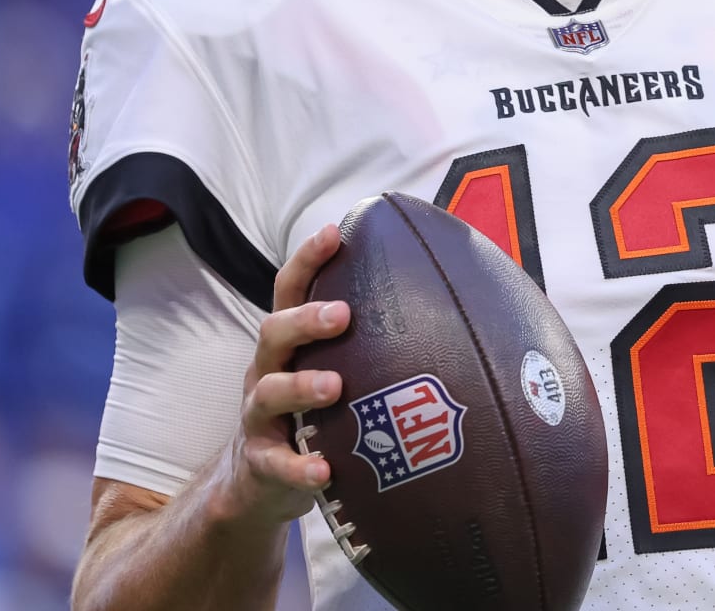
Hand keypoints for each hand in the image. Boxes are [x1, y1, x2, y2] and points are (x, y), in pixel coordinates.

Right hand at [216, 225, 350, 526]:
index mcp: (291, 344)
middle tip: (343, 314)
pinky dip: (299, 467)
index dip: (308, 259)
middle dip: (306, 319)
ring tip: (335, 386)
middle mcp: (268, 371)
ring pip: (270, 393)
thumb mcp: (337, 369)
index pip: (291, 290)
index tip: (335, 233)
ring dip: (302, 387)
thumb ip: (373, 341)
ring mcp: (259, 417)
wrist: (260, 482)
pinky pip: (276, 464)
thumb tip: (454, 306)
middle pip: (274, 332)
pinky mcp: (261, 463)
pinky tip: (324, 471)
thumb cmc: (316, 411)